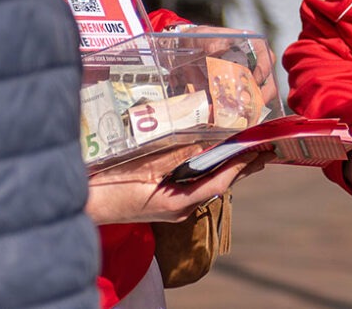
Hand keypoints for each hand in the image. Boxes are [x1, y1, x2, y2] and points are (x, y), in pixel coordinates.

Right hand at [86, 150, 270, 223]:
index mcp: (179, 204)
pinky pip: (194, 182)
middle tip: (267, 151)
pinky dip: (208, 167)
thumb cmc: (110, 186)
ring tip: (249, 151)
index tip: (258, 151)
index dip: (240, 166)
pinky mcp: (165, 200)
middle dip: (243, 167)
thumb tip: (204, 142)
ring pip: (208, 183)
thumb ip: (174, 154)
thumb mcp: (144, 167)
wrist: (85, 204)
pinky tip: (214, 155)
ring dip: (227, 166)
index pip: (219, 183)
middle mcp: (181, 208)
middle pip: (219, 184)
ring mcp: (174, 206)